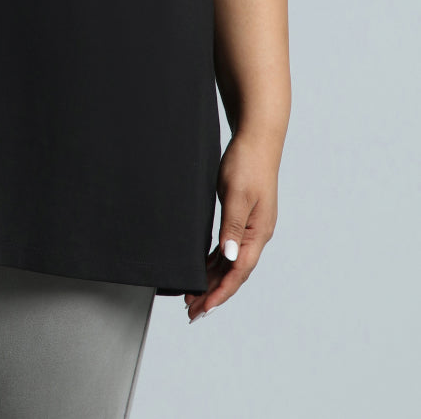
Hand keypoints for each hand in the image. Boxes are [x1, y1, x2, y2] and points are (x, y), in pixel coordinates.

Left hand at [184, 129, 281, 321]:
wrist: (257, 140)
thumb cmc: (247, 163)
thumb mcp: (236, 194)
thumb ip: (231, 227)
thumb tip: (228, 257)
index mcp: (257, 233)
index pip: (238, 272)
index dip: (220, 292)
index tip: (203, 308)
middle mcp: (256, 235)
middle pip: (234, 273)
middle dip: (214, 293)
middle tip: (192, 310)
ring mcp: (251, 228)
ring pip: (230, 263)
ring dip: (213, 280)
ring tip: (193, 295)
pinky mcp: (244, 219)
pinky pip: (229, 248)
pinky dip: (215, 262)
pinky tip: (204, 268)